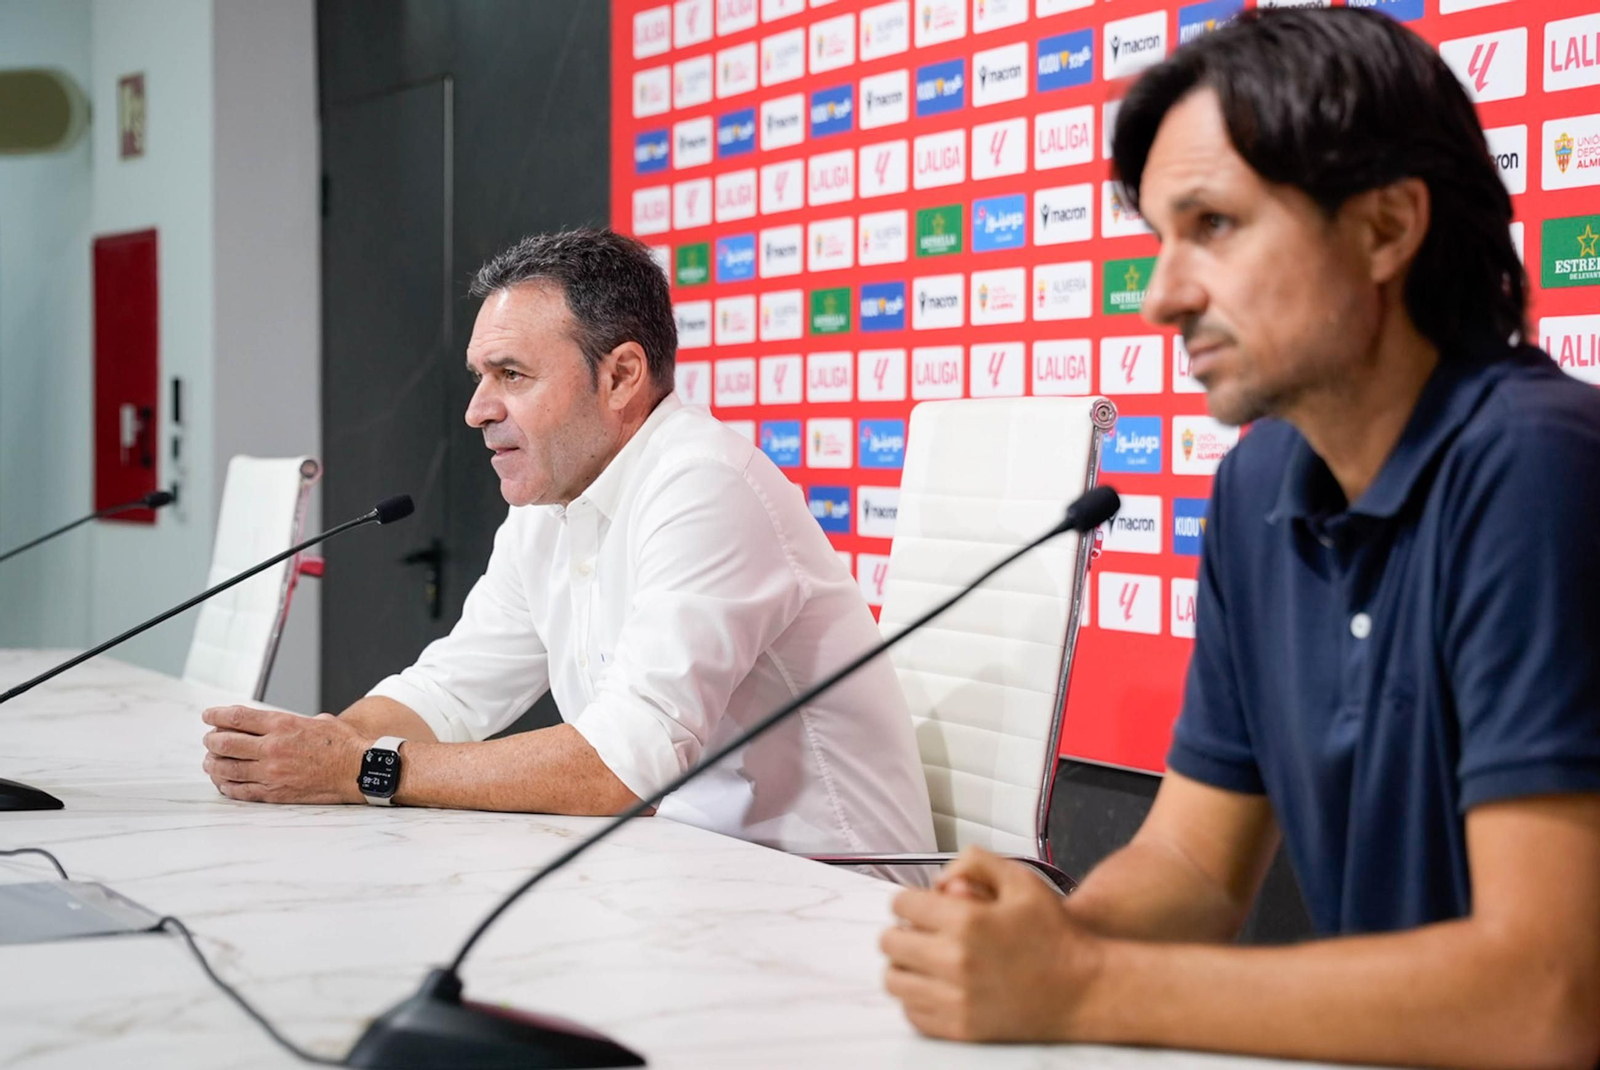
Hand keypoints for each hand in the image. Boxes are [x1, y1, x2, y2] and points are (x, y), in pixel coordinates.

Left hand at [201, 706, 371, 804]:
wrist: (360, 770)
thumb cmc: (343, 744)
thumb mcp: (317, 721)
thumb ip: (291, 722)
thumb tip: (275, 725)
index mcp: (283, 725)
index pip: (237, 717)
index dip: (216, 715)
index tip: (208, 716)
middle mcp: (273, 748)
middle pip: (225, 743)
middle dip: (211, 741)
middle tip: (209, 740)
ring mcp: (272, 772)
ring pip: (227, 769)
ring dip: (213, 764)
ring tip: (210, 762)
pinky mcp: (276, 793)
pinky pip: (240, 791)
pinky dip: (226, 786)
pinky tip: (223, 782)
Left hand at [880, 847, 1103, 1042]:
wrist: (1084, 988)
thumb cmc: (1054, 934)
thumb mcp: (1021, 880)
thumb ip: (975, 862)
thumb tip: (938, 880)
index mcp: (967, 921)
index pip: (902, 905)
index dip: (908, 901)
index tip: (918, 906)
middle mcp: (956, 961)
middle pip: (890, 943)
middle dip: (901, 930)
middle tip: (918, 931)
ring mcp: (957, 999)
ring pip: (895, 980)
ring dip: (903, 965)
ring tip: (923, 959)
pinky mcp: (961, 1029)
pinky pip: (912, 1013)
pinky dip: (917, 998)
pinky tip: (935, 987)